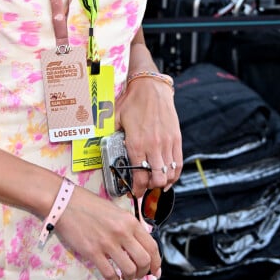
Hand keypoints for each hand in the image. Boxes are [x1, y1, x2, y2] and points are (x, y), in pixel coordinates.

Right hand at [55, 185, 161, 279]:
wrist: (65, 203)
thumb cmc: (90, 205)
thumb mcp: (116, 212)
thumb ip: (129, 228)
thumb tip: (139, 247)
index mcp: (130, 221)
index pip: (152, 246)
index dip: (156, 262)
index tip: (155, 271)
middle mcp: (122, 232)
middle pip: (144, 261)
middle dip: (144, 272)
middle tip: (138, 274)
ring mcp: (107, 243)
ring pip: (129, 270)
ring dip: (129, 277)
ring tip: (124, 275)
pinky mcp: (92, 252)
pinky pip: (109, 274)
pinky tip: (113, 279)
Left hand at [115, 77, 181, 197]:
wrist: (151, 87)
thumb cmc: (132, 101)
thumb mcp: (115, 117)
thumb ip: (110, 134)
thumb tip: (101, 146)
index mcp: (136, 143)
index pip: (138, 175)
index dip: (136, 188)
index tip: (132, 192)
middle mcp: (153, 146)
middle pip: (155, 178)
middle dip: (148, 188)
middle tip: (142, 189)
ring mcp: (166, 143)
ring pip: (168, 173)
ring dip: (161, 183)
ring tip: (154, 185)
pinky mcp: (176, 138)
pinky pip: (178, 163)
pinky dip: (174, 174)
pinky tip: (168, 179)